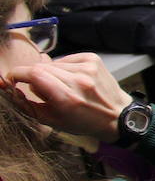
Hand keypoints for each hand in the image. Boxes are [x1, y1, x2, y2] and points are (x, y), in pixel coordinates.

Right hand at [1, 53, 132, 142]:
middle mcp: (79, 80)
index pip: (34, 74)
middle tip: (42, 90)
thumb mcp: (52, 121)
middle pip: (41, 67)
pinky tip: (72, 79)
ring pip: (53, 63)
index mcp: (67, 97)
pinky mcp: (93, 59)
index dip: (17, 74)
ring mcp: (88, 67)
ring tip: (61, 87)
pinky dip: (63, 68)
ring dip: (50, 73)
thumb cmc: (84, 121)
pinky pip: (66, 59)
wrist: (117, 115)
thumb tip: (10, 89)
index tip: (12, 80)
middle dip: (33, 77)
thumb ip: (27, 105)